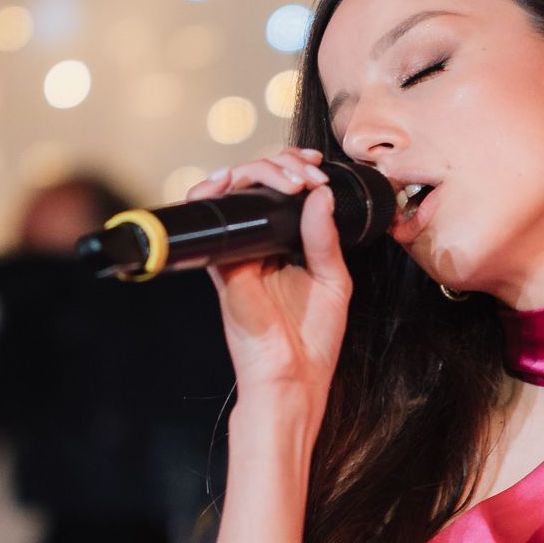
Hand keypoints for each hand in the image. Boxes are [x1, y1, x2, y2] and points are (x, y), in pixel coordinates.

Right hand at [198, 146, 351, 422]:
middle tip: (309, 173)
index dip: (293, 169)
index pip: (280, 193)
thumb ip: (324, 237)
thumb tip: (320, 195)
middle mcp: (257, 245)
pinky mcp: (222, 264)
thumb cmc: (313, 339)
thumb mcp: (333, 280)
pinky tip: (232, 181)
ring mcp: (237, 252)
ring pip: (232, 193)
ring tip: (289, 177)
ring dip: (257, 171)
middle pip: (255, 185)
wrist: (293, 378)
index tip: (318, 168)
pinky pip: (210, 222)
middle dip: (281, 164)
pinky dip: (214, 193)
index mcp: (283, 246)